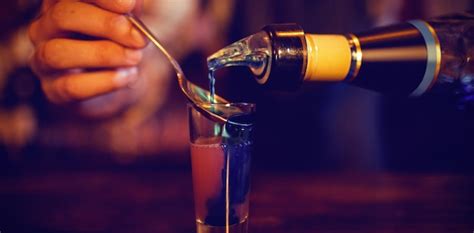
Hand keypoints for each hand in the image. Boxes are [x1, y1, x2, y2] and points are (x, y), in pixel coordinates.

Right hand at [28, 0, 146, 103]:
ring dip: (103, 55)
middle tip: (138, 38)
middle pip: (62, 17)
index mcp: (61, 3)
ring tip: (135, 58)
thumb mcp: (129, 21)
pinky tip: (128, 76)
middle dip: (106, 25)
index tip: (130, 4)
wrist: (119, 79)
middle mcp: (45, 27)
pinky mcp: (53, 89)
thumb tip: (133, 2)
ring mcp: (44, 60)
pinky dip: (104, 81)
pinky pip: (71, 86)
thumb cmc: (122, 42)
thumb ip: (129, 11)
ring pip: (59, 53)